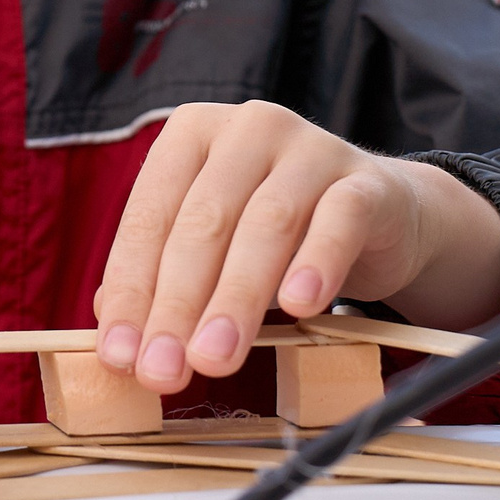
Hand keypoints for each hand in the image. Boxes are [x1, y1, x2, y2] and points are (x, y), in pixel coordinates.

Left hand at [95, 100, 499, 392]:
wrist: (381, 214)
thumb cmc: (278, 231)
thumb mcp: (214, 246)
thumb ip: (163, 279)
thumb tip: (117, 341)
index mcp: (190, 134)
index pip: (148, 217)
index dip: (130, 290)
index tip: (119, 356)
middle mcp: (246, 129)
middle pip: (203, 223)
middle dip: (176, 304)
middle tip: (163, 370)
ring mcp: (310, 148)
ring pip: (265, 225)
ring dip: (235, 298)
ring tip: (214, 357)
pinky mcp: (367, 182)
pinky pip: (340, 222)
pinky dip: (316, 264)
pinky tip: (298, 307)